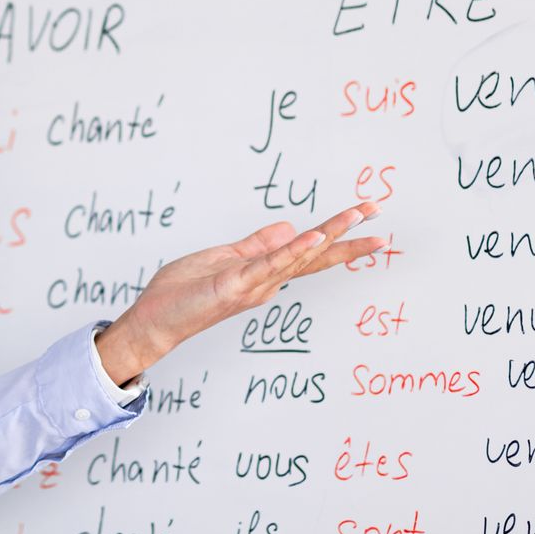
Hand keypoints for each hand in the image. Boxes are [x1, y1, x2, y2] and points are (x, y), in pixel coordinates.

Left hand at [93, 202, 383, 385]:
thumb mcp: (224, 259)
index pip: (309, 250)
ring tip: (356, 216)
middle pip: (315, 255)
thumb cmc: (185, 292)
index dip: (336, 232)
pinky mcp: (234, 284)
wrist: (155, 319)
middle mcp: (267, 281)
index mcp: (265, 273)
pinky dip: (292, 250)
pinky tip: (313, 236)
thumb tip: (290, 227)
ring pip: (298, 256)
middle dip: (349, 237)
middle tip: (379, 215)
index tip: (364, 213)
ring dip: (329, 235)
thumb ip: (257, 245)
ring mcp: (253, 284)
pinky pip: (268, 265)